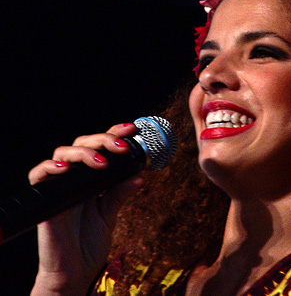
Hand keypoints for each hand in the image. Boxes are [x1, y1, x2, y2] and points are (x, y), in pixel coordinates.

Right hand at [29, 123, 143, 295]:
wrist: (74, 274)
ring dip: (84, 152)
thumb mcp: (109, 214)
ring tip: (104, 161)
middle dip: (103, 139)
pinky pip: (38, 175)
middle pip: (82, 144)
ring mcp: (59, 188)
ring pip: (62, 153)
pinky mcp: (46, 201)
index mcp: (89, 179)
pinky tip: (66, 168)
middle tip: (122, 146)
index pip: (98, 147)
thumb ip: (120, 193)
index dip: (112, 134)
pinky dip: (49, 167)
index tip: (131, 129)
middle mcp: (73, 179)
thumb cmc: (87, 245)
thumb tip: (140, 174)